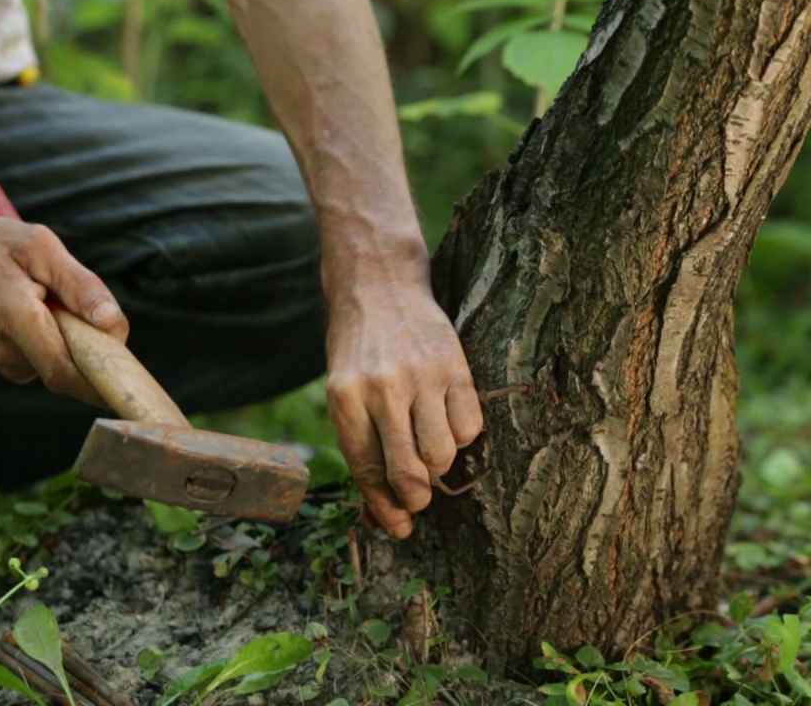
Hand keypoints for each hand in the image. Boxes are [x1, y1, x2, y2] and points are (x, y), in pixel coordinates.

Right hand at [0, 204, 128, 403]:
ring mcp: (2, 360)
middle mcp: (6, 351)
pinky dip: (57, 341)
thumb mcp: (39, 247)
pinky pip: (45, 359)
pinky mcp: (3, 361)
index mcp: (16, 322)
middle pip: (70, 371)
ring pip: (59, 363)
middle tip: (93, 315)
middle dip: (92, 350)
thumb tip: (112, 323)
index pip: (67, 374)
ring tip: (55, 303)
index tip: (130, 375)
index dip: (102, 380)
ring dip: (72, 341)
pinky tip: (44, 313)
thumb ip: (79, 285)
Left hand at [325, 279, 482, 538]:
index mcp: (344, 397)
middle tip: (417, 498)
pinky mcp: (454, 366)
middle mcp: (382, 388)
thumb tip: (382, 511)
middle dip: (415, 498)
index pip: (367, 470)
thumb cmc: (357, 348)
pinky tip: (447, 421)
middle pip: (408, 471)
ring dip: (439, 466)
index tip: (397, 527)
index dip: (385, 507)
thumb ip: (361, 442)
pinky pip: (468, 426)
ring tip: (430, 450)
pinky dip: (461, 436)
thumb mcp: (341, 390)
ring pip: (441, 454)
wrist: (378, 282)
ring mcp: (421, 376)